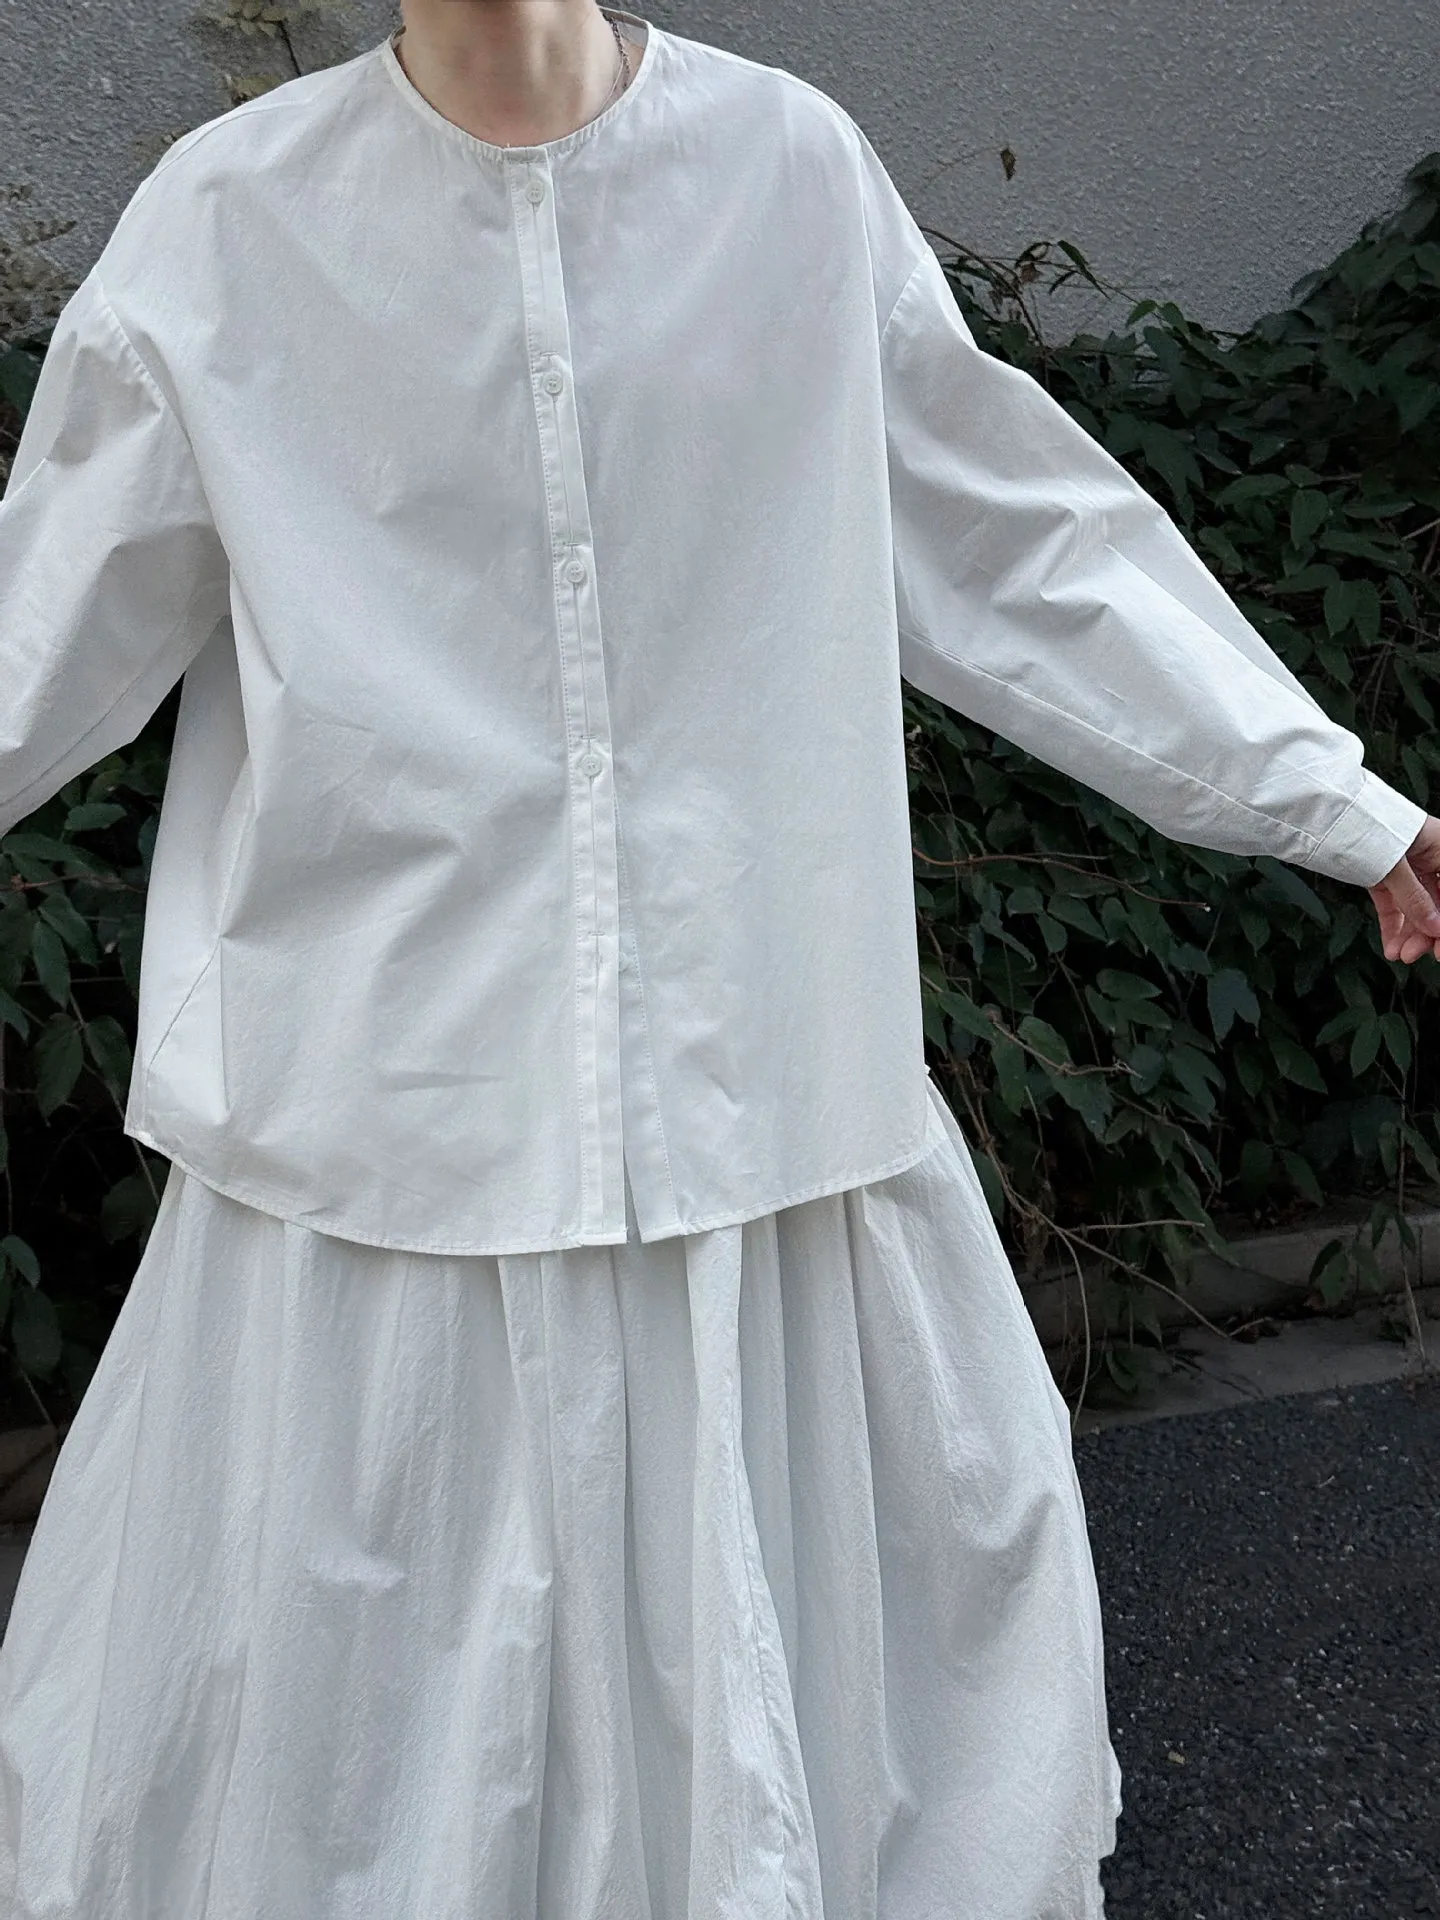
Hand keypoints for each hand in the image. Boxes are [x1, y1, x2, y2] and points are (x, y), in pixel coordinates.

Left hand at [1368, 816, 1439, 963]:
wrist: (1325, 810)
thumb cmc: (1363, 824)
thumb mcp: (1393, 865)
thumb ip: (1415, 897)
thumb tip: (1435, 928)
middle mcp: (1427, 855)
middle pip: (1437, 901)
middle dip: (1427, 932)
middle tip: (1414, 955)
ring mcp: (1405, 865)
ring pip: (1415, 906)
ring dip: (1409, 933)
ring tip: (1399, 955)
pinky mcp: (1382, 873)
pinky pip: (1393, 903)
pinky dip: (1393, 925)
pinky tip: (1391, 946)